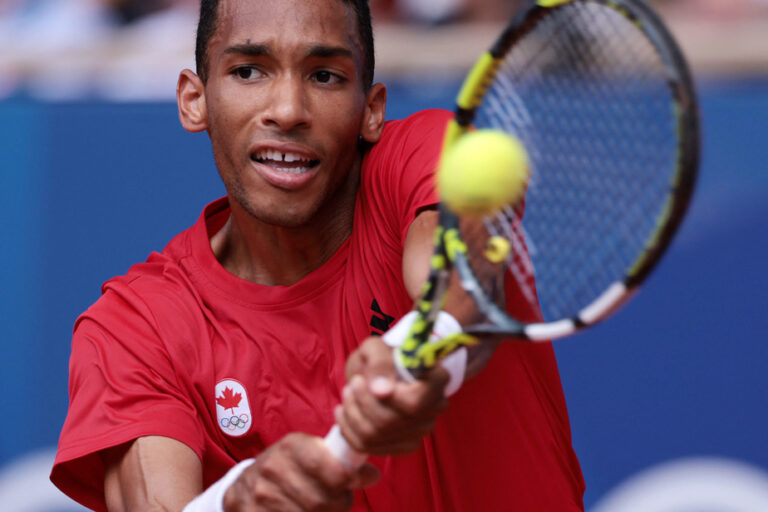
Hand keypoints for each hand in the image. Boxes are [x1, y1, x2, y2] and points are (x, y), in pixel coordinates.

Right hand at [223, 433, 378, 510]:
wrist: (246, 484)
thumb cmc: (289, 466)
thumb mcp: (310, 453)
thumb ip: (341, 461)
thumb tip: (373, 475)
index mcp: (290, 446)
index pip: (321, 464)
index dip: (343, 478)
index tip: (351, 482)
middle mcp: (273, 468)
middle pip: (319, 499)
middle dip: (339, 504)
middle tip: (342, 500)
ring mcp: (261, 495)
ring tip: (326, 508)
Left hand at [335, 336, 448, 455]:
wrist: (379, 374)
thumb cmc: (380, 358)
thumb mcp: (376, 348)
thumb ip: (379, 362)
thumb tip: (379, 388)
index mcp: (436, 380)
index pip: (416, 401)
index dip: (388, 397)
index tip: (362, 380)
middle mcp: (434, 408)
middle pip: (391, 420)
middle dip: (362, 402)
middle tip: (352, 383)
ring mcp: (421, 430)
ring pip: (377, 435)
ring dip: (353, 414)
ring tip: (347, 393)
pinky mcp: (404, 445)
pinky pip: (369, 446)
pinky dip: (348, 429)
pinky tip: (344, 411)